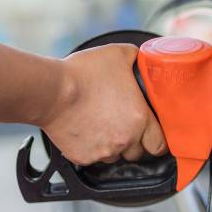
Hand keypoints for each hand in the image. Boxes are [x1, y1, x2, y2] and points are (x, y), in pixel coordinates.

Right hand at [41, 44, 166, 165]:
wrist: (52, 91)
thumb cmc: (83, 73)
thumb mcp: (119, 54)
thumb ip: (138, 60)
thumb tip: (144, 62)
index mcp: (139, 119)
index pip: (160, 144)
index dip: (157, 140)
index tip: (151, 134)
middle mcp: (124, 140)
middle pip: (137, 153)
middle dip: (132, 141)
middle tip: (121, 124)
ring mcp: (103, 151)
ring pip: (114, 156)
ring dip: (111, 144)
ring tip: (99, 124)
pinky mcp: (83, 157)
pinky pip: (92, 157)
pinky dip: (90, 147)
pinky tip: (84, 129)